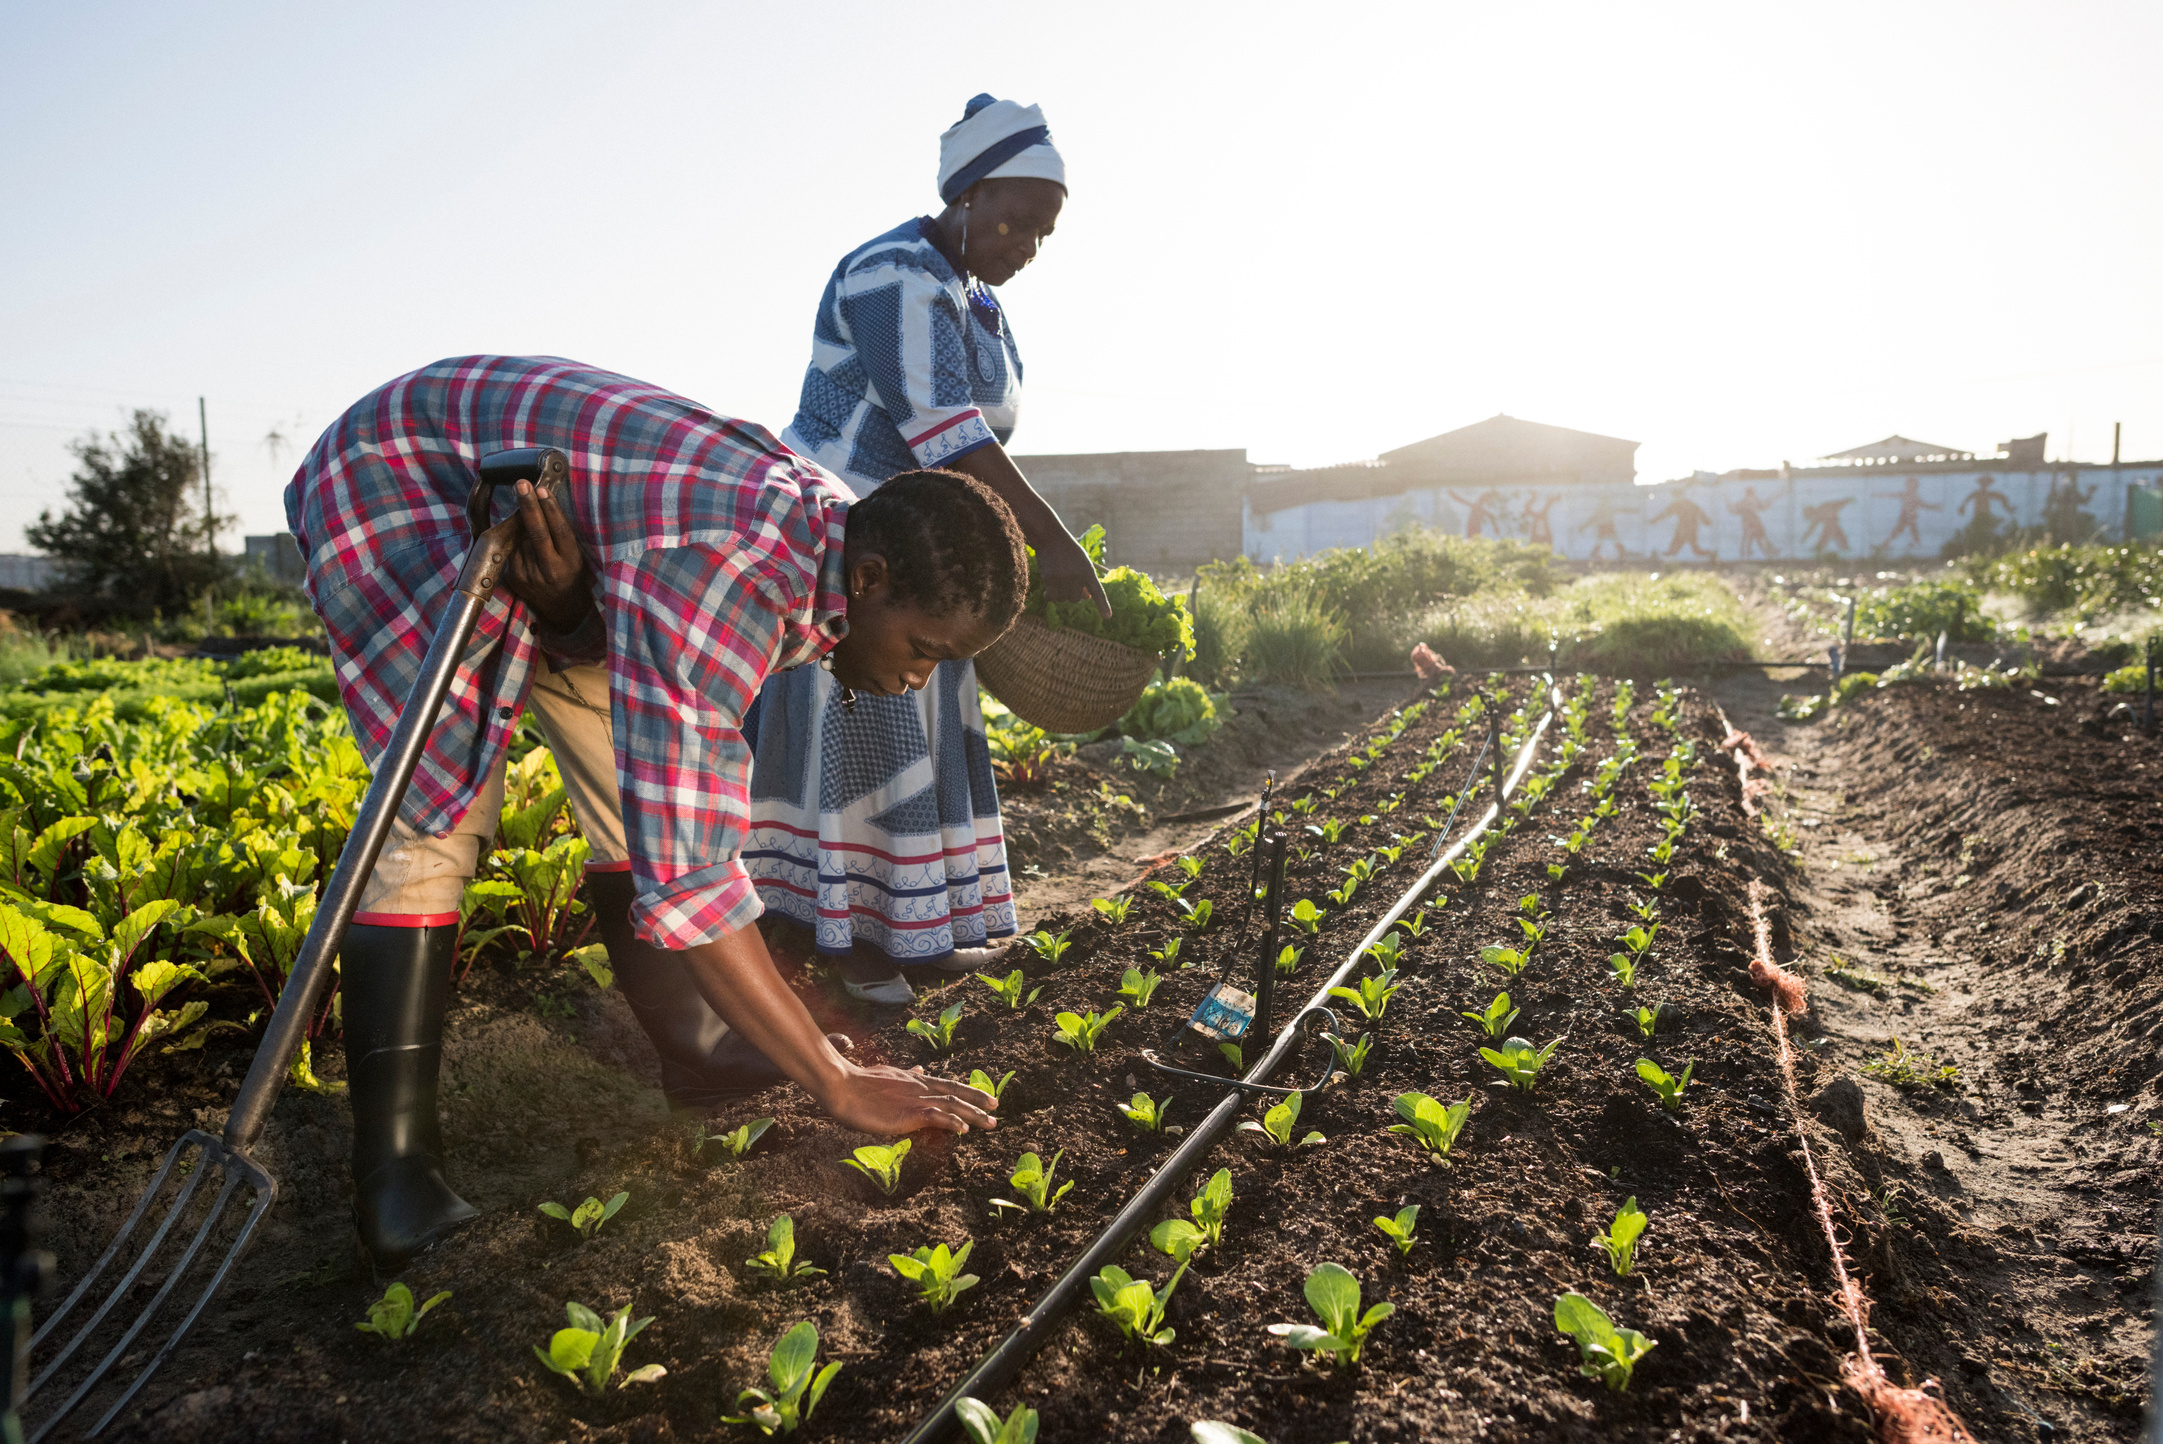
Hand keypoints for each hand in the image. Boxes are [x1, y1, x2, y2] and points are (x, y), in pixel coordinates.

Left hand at [501, 478, 594, 628]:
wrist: (562, 609)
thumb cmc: (571, 576)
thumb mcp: (575, 557)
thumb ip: (560, 537)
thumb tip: (540, 505)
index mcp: (570, 562)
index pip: (559, 531)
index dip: (550, 509)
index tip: (542, 490)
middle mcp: (550, 570)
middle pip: (536, 533)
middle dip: (528, 506)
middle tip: (521, 484)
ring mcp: (529, 575)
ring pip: (521, 539)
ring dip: (522, 523)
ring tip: (528, 514)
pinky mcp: (515, 578)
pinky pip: (513, 550)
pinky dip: (516, 539)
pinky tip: (523, 539)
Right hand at [815, 1061, 997, 1135]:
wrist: (842, 1085)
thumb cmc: (860, 1082)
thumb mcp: (890, 1075)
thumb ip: (907, 1075)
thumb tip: (921, 1069)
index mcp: (916, 1080)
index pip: (949, 1084)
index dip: (969, 1091)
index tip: (987, 1097)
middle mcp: (920, 1087)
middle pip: (956, 1093)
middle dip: (978, 1101)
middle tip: (996, 1109)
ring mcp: (915, 1099)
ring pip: (952, 1105)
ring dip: (973, 1114)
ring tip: (991, 1122)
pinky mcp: (907, 1113)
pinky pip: (935, 1117)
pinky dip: (951, 1122)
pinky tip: (963, 1130)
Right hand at [1034, 526, 1111, 618]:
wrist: (1050, 538)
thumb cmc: (1068, 550)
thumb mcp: (1082, 562)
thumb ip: (1086, 580)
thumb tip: (1087, 598)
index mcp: (1088, 570)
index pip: (1097, 591)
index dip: (1103, 605)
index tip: (1107, 617)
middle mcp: (1077, 576)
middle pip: (1076, 599)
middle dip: (1072, 594)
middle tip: (1066, 581)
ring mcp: (1063, 579)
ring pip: (1063, 599)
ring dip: (1060, 594)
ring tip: (1057, 579)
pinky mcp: (1050, 580)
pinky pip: (1052, 598)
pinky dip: (1050, 596)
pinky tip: (1048, 591)